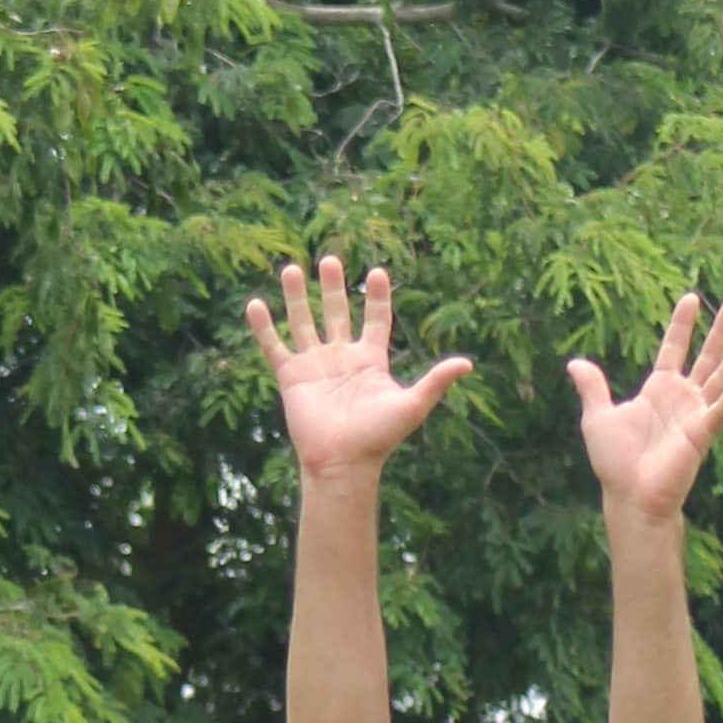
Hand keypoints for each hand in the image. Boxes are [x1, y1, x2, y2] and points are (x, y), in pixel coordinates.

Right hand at [246, 257, 470, 489]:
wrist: (343, 463)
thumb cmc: (379, 438)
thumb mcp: (412, 405)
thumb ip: (436, 381)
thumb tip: (467, 364)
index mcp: (370, 361)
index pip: (374, 320)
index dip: (377, 298)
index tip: (377, 272)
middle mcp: (341, 358)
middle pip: (335, 313)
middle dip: (333, 287)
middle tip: (330, 260)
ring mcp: (314, 366)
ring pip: (303, 322)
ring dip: (297, 296)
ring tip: (292, 268)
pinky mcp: (291, 377)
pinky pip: (275, 346)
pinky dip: (264, 327)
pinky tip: (255, 304)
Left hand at [566, 293, 722, 526]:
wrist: (629, 496)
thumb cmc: (615, 462)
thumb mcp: (598, 418)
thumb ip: (593, 388)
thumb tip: (575, 363)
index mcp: (658, 389)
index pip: (674, 348)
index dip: (682, 324)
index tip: (691, 297)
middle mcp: (682, 398)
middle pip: (707, 356)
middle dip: (721, 330)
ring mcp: (695, 414)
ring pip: (721, 377)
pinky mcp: (701, 434)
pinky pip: (719, 411)